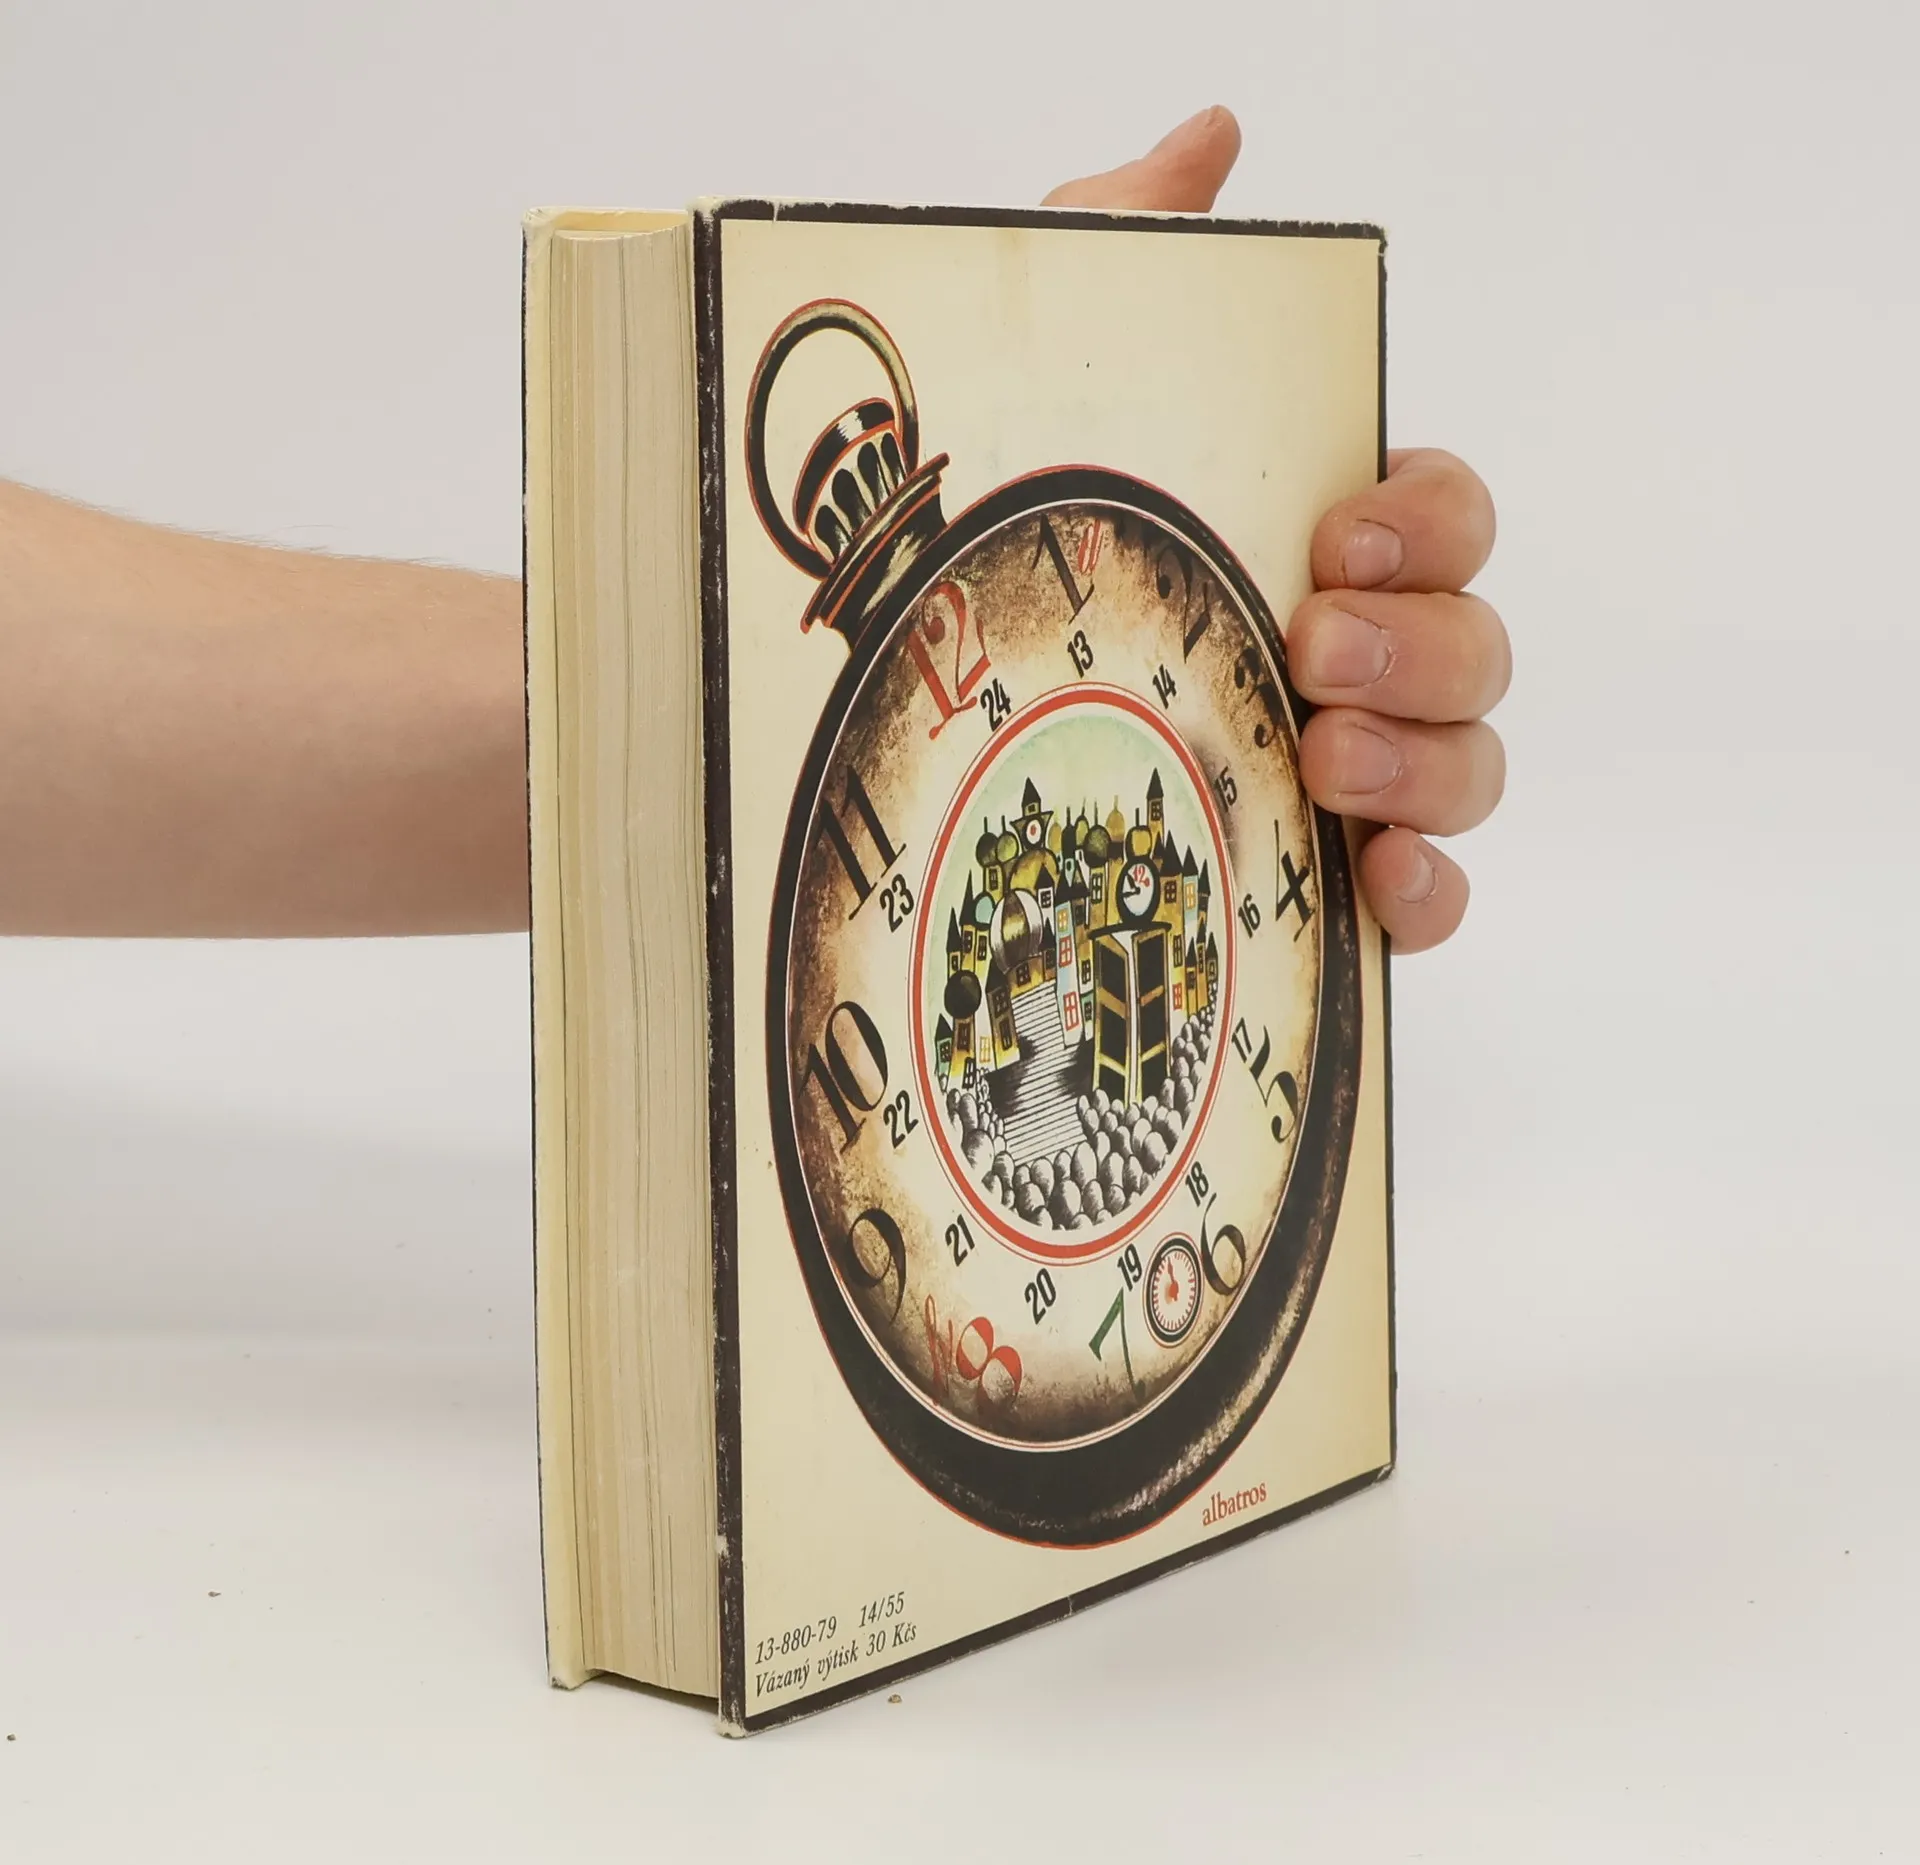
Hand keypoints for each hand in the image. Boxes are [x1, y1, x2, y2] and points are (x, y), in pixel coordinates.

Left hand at [1047, 109, 1507, 950]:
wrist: (891, 707)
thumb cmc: (995, 531)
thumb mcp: (1045, 376)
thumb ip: (1133, 243)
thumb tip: (1216, 136)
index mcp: (1315, 544)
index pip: (1447, 514)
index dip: (1430, 520)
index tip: (1339, 535)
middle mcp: (1351, 656)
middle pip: (1478, 646)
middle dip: (1420, 646)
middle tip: (1309, 645)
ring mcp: (1344, 772)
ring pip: (1469, 766)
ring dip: (1423, 763)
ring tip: (1318, 756)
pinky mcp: (1311, 879)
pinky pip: (1426, 896)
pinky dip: (1428, 893)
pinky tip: (1378, 883)